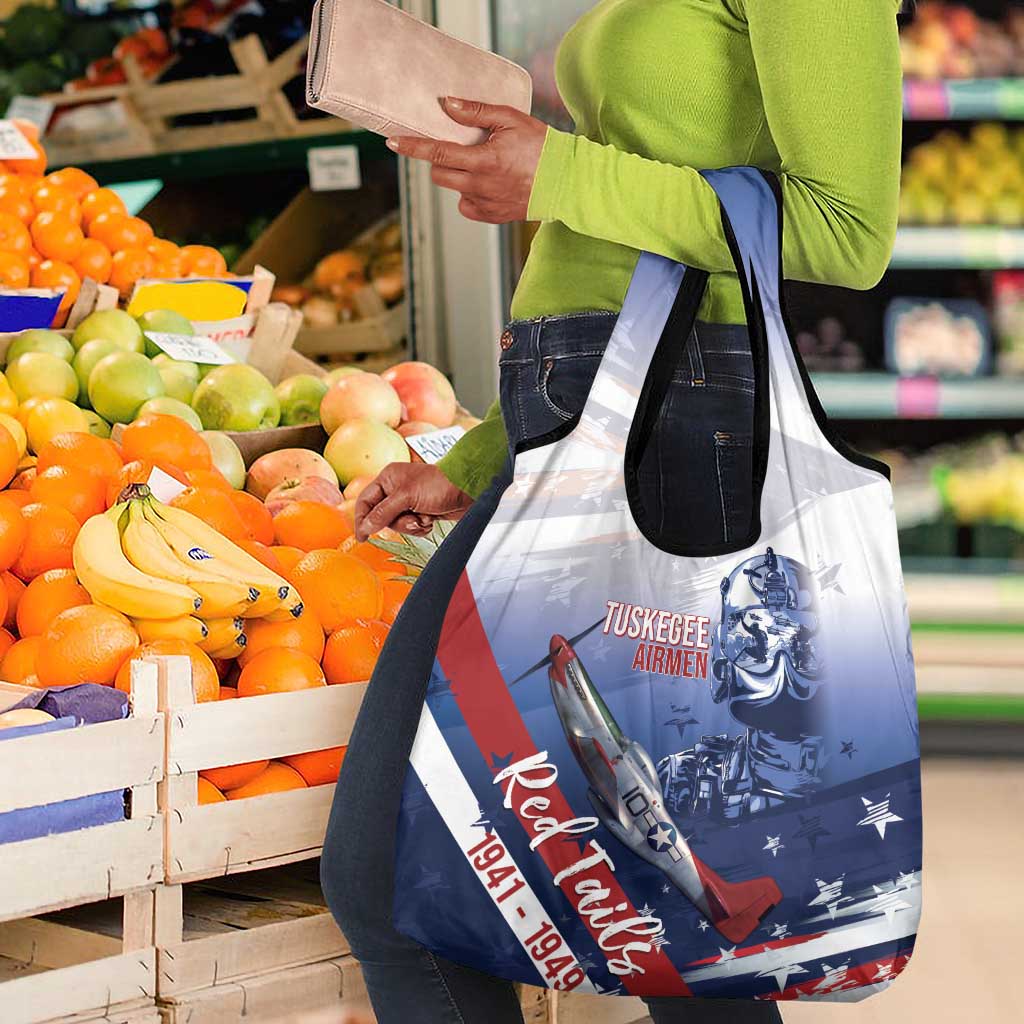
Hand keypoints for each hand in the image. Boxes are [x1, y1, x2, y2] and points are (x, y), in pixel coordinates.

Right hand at [354, 463, 473, 540]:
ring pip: (397, 524)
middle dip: (398, 522)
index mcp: (388, 478)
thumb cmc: (438, 485)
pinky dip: (421, 528)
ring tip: (425, 518)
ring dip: (411, 526)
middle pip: (381, 516)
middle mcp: (396, 489)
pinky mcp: (421, 512)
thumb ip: (384, 512)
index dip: (362, 518)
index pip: (365, 500)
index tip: (362, 536)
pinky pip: (411, 528)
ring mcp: (409, 501)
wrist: (468, 490)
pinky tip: (431, 520)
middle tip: (412, 519)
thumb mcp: (406, 497)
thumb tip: (366, 526)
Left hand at [385, 96, 547, 222]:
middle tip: (457, 147)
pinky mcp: (491, 216)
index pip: (438, 153)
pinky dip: (469, 194)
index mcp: (484, 161)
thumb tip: (447, 104)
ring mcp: (485, 204)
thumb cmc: (541, 147)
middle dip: (440, 159)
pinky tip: (487, 183)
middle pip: (439, 174)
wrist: (566, 181)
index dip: (412, 147)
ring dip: (456, 175)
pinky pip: (466, 205)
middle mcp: (481, 186)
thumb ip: (476, 112)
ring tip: (481, 164)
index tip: (393, 142)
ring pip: (453, 189)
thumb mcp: (510, 119)